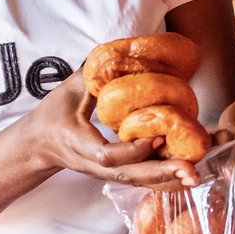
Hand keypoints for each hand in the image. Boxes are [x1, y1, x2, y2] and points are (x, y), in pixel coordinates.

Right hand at [29, 72, 200, 189]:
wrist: (39, 146)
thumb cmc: (53, 116)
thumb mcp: (67, 92)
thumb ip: (92, 75)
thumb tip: (119, 51)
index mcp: (81, 146)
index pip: (108, 156)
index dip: (133, 150)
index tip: (157, 136)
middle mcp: (96, 166)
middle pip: (130, 176)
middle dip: (161, 174)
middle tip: (190, 171)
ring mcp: (106, 174)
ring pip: (139, 182)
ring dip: (168, 180)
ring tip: (195, 176)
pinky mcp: (116, 174)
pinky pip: (141, 181)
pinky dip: (164, 180)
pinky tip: (187, 176)